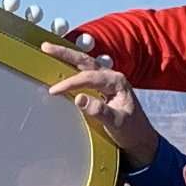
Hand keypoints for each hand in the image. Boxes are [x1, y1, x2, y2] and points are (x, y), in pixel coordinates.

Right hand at [39, 44, 160, 164]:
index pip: (88, 78)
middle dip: (65, 53)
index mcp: (117, 82)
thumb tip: (79, 98)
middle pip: (85, 61)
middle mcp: (112, 76)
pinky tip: (60, 64)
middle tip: (46, 46)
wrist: (140, 139)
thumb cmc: (131, 130)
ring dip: (67, 56)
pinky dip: (71, 66)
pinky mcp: (102, 86)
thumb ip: (99, 111)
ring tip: (48, 49)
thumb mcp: (117, 123)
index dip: (70, 83)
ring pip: (84, 63)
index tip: (54, 90)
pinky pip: (85, 72)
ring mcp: (107, 80)